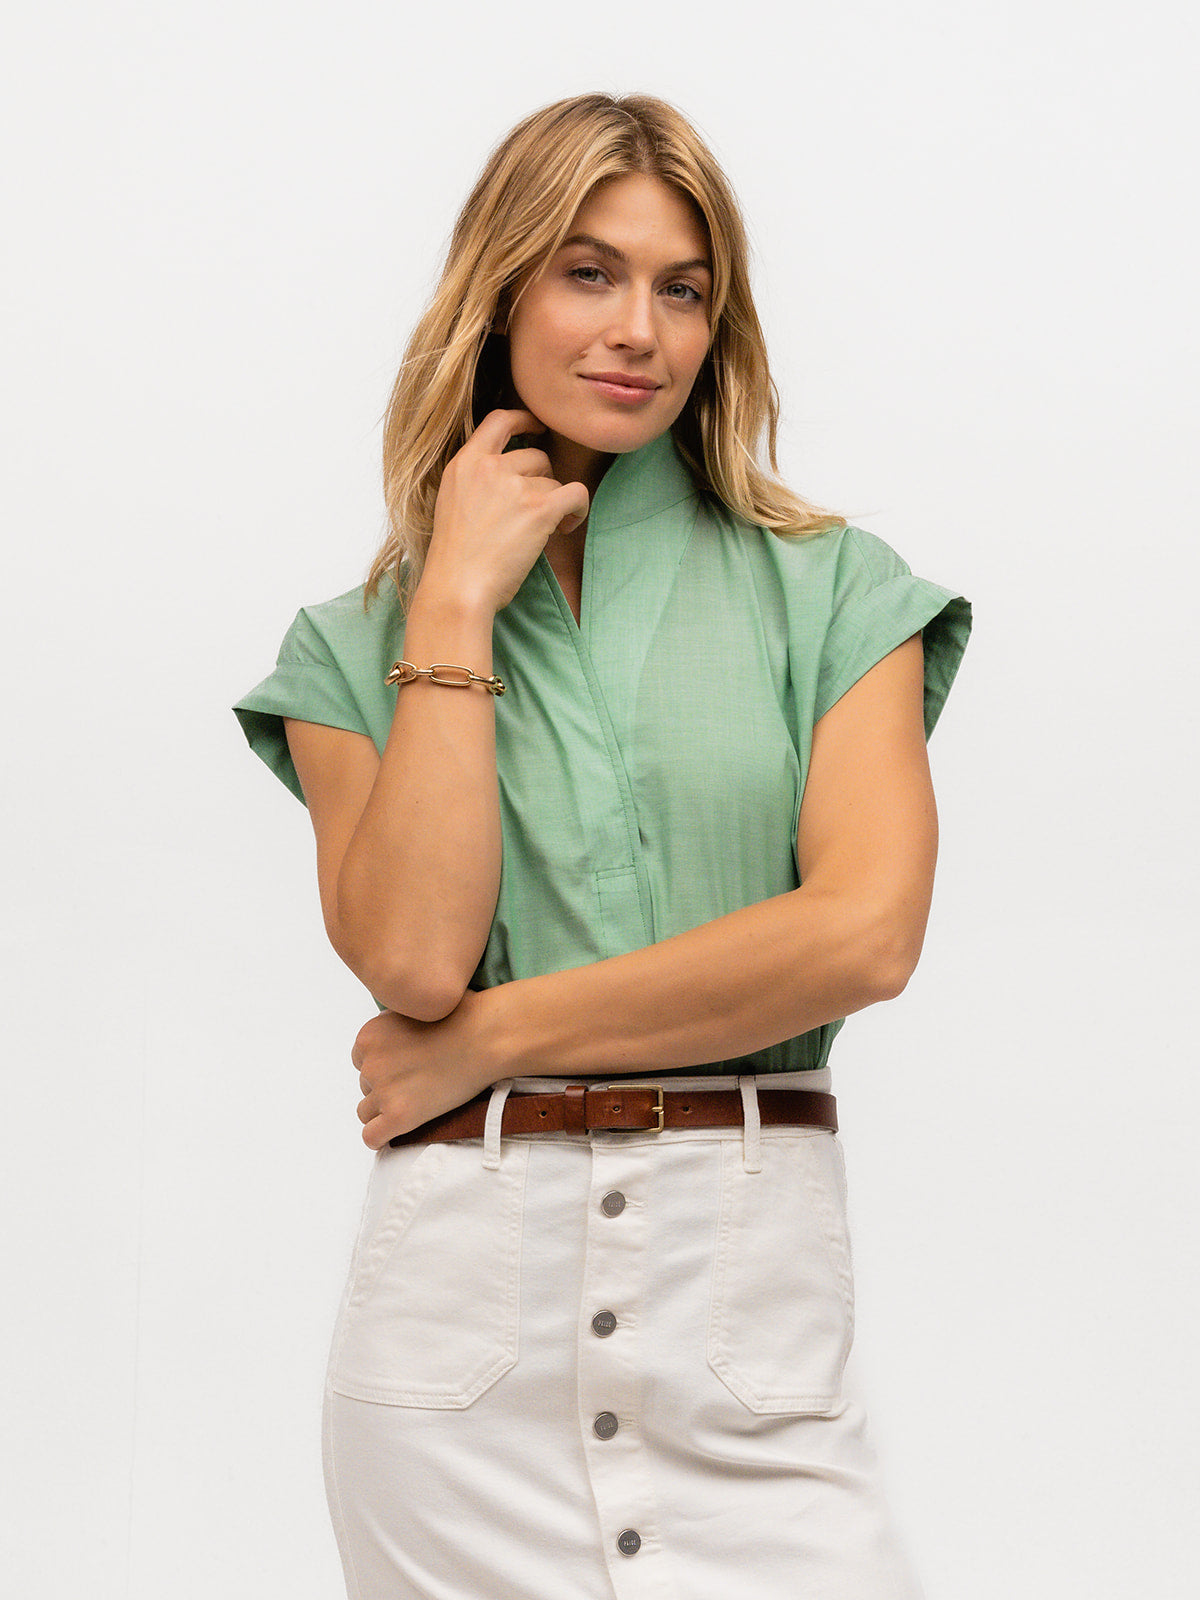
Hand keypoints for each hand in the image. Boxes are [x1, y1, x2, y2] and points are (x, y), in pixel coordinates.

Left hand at [351, 993, 498, 1150]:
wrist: (487, 1038)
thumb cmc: (463, 1018)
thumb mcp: (416, 1008)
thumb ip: (395, 1025)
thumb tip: (395, 1038)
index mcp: (369, 1035)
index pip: (361, 1061)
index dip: (385, 1066)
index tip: (408, 1068)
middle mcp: (370, 1063)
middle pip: (365, 1086)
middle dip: (388, 1087)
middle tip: (420, 1083)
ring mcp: (383, 1090)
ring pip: (366, 1112)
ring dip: (386, 1111)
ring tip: (416, 1103)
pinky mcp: (398, 1115)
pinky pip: (372, 1137)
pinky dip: (381, 1137)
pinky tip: (398, 1130)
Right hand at [420, 408, 589, 612]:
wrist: (458, 586)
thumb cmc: (455, 558)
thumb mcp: (452, 502)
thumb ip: (477, 481)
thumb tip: (513, 478)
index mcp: (464, 463)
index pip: (499, 420)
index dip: (524, 419)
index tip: (538, 426)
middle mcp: (489, 467)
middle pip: (536, 456)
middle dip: (541, 482)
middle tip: (533, 512)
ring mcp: (514, 486)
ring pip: (554, 480)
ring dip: (554, 503)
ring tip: (541, 530)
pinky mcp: (539, 508)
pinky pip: (576, 493)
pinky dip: (579, 508)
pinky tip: (568, 525)